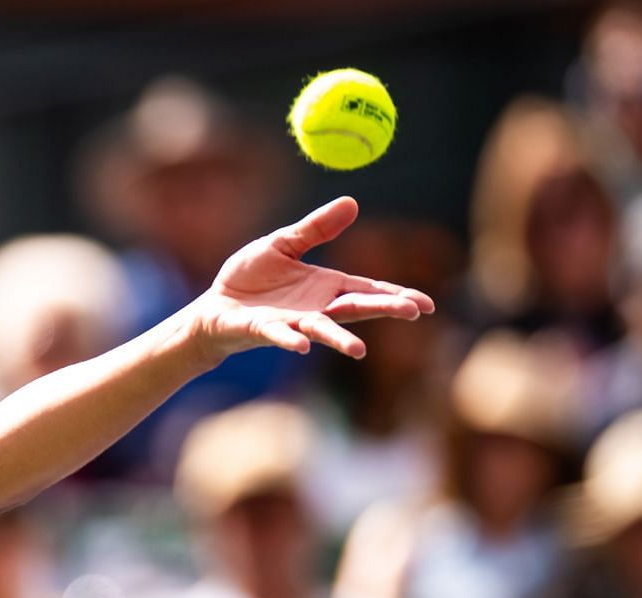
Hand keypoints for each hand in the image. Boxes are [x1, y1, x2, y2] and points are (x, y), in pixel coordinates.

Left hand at [185, 196, 434, 362]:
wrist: (215, 305)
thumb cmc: (251, 278)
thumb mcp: (283, 244)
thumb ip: (315, 229)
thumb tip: (352, 202)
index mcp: (326, 287)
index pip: (367, 290)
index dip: (395, 295)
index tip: (426, 304)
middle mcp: (315, 309)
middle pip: (355, 309)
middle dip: (384, 310)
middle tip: (414, 312)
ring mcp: (291, 322)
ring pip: (322, 329)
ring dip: (339, 339)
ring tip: (359, 351)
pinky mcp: (263, 331)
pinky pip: (280, 335)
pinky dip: (292, 340)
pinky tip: (303, 345)